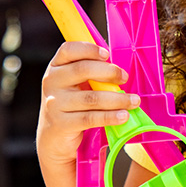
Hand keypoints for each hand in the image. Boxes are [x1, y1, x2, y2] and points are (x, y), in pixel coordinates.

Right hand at [37, 41, 140, 167]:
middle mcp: (52, 82)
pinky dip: (110, 117)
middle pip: (82, 70)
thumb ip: (89, 74)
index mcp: (55, 67)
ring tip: (133, 101)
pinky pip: (90, 118)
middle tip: (124, 77)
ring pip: (91, 98)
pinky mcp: (61, 124)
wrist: (53, 137)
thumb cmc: (70, 105)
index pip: (68, 50)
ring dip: (117, 99)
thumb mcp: (73, 85)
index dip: (89, 49)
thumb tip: (118, 70)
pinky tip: (123, 116)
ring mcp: (54, 103)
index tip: (107, 54)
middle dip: (109, 72)